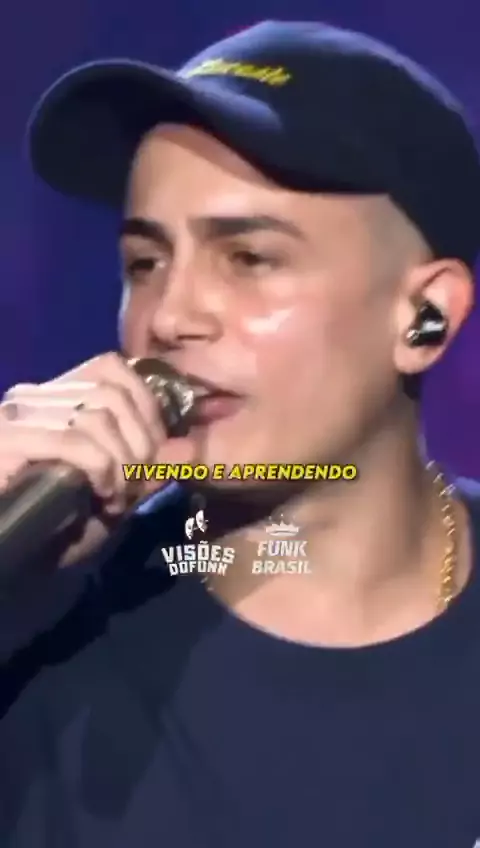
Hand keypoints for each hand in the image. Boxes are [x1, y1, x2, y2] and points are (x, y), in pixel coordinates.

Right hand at [0, 352, 191, 566]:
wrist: (9, 557)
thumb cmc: (55, 530)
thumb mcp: (108, 491)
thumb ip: (140, 464)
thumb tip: (177, 450)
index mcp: (56, 398)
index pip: (112, 368)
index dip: (146, 408)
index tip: (154, 454)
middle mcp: (34, 397)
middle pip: (112, 393)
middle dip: (140, 444)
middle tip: (135, 487)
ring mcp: (16, 417)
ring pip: (97, 417)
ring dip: (121, 463)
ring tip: (114, 498)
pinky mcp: (6, 442)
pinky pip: (74, 443)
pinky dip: (100, 468)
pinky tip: (100, 494)